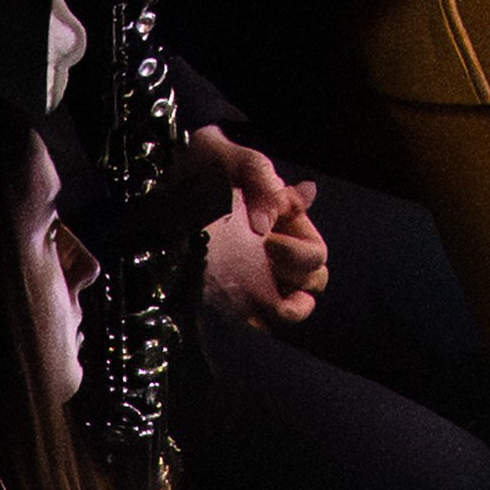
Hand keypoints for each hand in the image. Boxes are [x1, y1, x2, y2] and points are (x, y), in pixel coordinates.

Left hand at [193, 136, 327, 324]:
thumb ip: (262, 182)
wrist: (174, 178)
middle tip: (261, 260)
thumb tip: (266, 224)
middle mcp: (278, 256)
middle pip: (312, 284)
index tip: (265, 239)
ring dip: (277, 309)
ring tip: (250, 300)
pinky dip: (247, 326)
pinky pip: (249, 323)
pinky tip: (227, 316)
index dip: (298, 255)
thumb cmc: (214, 164)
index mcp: (290, 225)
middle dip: (294, 278)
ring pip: (287, 309)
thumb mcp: (242, 162)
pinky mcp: (225, 298)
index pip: (315, 256)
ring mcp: (253, 279)